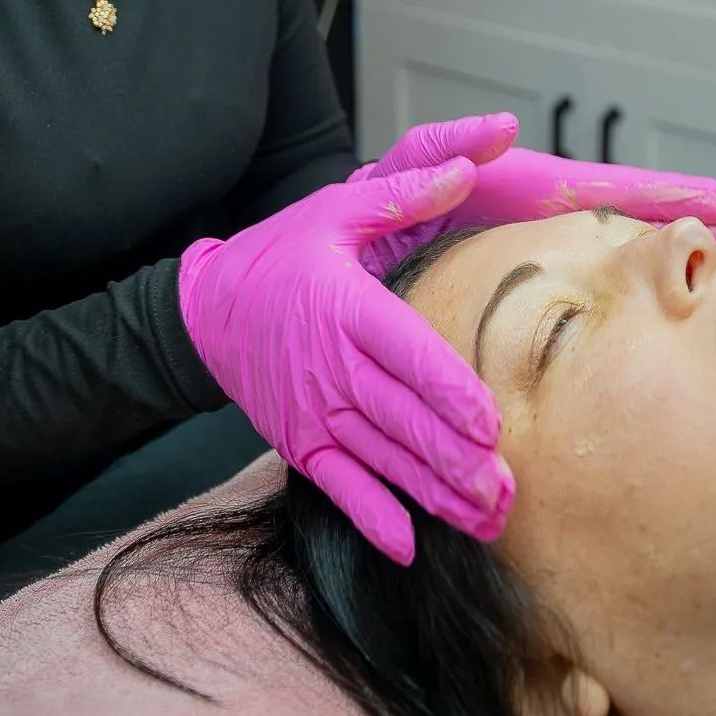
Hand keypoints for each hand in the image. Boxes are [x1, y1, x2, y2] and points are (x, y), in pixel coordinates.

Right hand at [177, 162, 514, 565]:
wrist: (208, 308)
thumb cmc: (286, 252)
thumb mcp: (336, 211)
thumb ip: (401, 195)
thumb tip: (465, 168)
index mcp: (345, 307)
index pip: (405, 353)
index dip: (447, 392)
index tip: (491, 422)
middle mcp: (331, 366)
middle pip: (401, 419)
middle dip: (456, 460)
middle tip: (506, 490)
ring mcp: (314, 412)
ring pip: (382, 460)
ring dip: (434, 495)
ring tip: (485, 518)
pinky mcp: (300, 443)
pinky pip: (338, 488)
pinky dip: (372, 519)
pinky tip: (409, 546)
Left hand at [353, 114, 715, 276]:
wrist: (341, 243)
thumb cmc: (371, 206)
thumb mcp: (401, 169)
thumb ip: (440, 147)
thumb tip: (505, 127)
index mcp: (529, 188)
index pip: (620, 190)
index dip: (683, 198)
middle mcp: (547, 214)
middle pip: (644, 216)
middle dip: (706, 222)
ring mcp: (543, 246)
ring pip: (628, 251)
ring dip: (687, 253)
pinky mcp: (529, 276)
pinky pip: (597, 281)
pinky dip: (642, 287)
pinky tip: (677, 313)